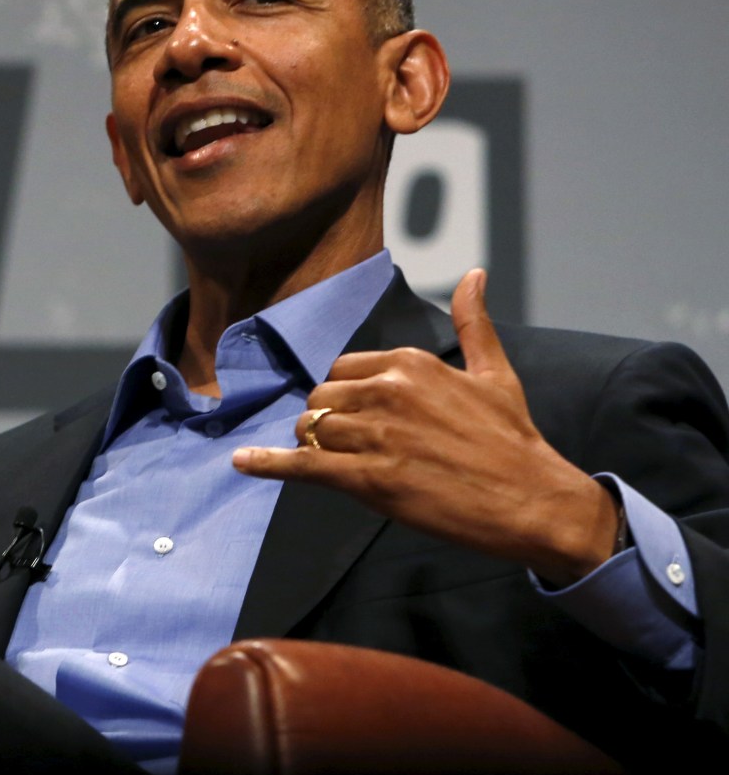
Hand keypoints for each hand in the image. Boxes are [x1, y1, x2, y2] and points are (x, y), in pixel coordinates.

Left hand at [232, 269, 619, 585]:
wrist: (533, 500)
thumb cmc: (513, 440)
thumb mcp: (495, 373)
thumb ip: (473, 322)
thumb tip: (475, 274)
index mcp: (409, 362)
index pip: (342, 369)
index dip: (344, 395)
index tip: (359, 416)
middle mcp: (386, 391)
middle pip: (320, 398)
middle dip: (326, 420)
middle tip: (352, 445)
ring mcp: (375, 435)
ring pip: (311, 429)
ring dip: (314, 447)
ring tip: (339, 463)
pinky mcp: (367, 478)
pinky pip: (303, 464)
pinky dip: (267, 464)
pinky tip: (242, 463)